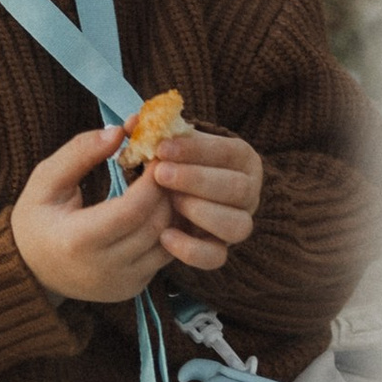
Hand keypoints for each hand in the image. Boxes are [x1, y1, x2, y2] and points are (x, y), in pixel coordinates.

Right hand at [10, 123, 173, 305]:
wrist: (30, 269)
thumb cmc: (36, 218)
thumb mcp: (46, 179)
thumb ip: (80, 152)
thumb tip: (119, 131)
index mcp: (78, 241)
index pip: (133, 209)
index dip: (152, 179)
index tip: (157, 153)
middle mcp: (104, 268)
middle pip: (156, 224)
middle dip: (167, 191)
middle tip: (166, 164)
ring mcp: (122, 282)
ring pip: (167, 241)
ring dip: (171, 210)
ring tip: (164, 184)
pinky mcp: (133, 287)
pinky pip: (164, 256)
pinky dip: (167, 229)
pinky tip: (157, 208)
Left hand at [147, 128, 262, 272]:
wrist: (174, 194)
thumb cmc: (173, 160)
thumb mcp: (168, 142)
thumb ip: (152, 130)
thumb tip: (133, 122)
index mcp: (241, 158)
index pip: (230, 152)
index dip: (197, 150)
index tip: (162, 147)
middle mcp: (248, 192)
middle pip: (238, 189)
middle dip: (197, 180)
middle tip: (161, 174)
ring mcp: (237, 223)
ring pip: (237, 226)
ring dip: (202, 213)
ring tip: (171, 202)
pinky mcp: (219, 250)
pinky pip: (216, 258)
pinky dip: (191, 250)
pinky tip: (165, 235)